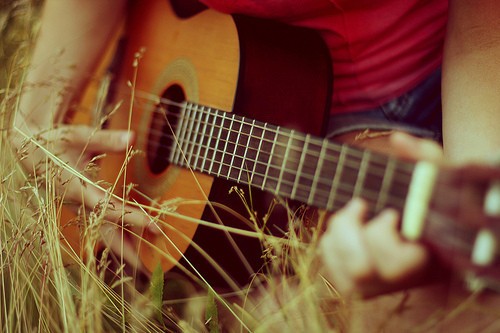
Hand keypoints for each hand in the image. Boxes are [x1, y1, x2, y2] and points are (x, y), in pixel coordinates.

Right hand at [11, 123, 157, 270]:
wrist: (28, 151)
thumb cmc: (53, 142)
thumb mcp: (78, 136)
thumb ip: (105, 139)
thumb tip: (131, 137)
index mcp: (75, 188)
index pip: (108, 208)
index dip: (132, 218)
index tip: (154, 226)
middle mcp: (76, 204)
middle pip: (104, 232)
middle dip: (126, 251)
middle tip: (148, 269)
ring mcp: (78, 209)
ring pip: (102, 233)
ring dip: (123, 249)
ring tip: (144, 266)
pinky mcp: (80, 208)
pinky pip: (100, 226)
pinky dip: (116, 237)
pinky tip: (133, 246)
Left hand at [318, 132, 442, 296]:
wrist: (429, 230)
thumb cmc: (432, 200)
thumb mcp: (436, 174)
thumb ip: (423, 156)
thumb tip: (398, 139)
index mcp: (426, 258)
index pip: (395, 263)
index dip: (383, 234)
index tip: (390, 211)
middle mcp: (400, 280)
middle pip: (360, 269)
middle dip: (350, 230)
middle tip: (360, 205)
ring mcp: (377, 285)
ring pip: (343, 273)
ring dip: (337, 235)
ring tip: (352, 214)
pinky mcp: (357, 282)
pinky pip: (332, 268)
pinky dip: (329, 243)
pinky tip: (343, 227)